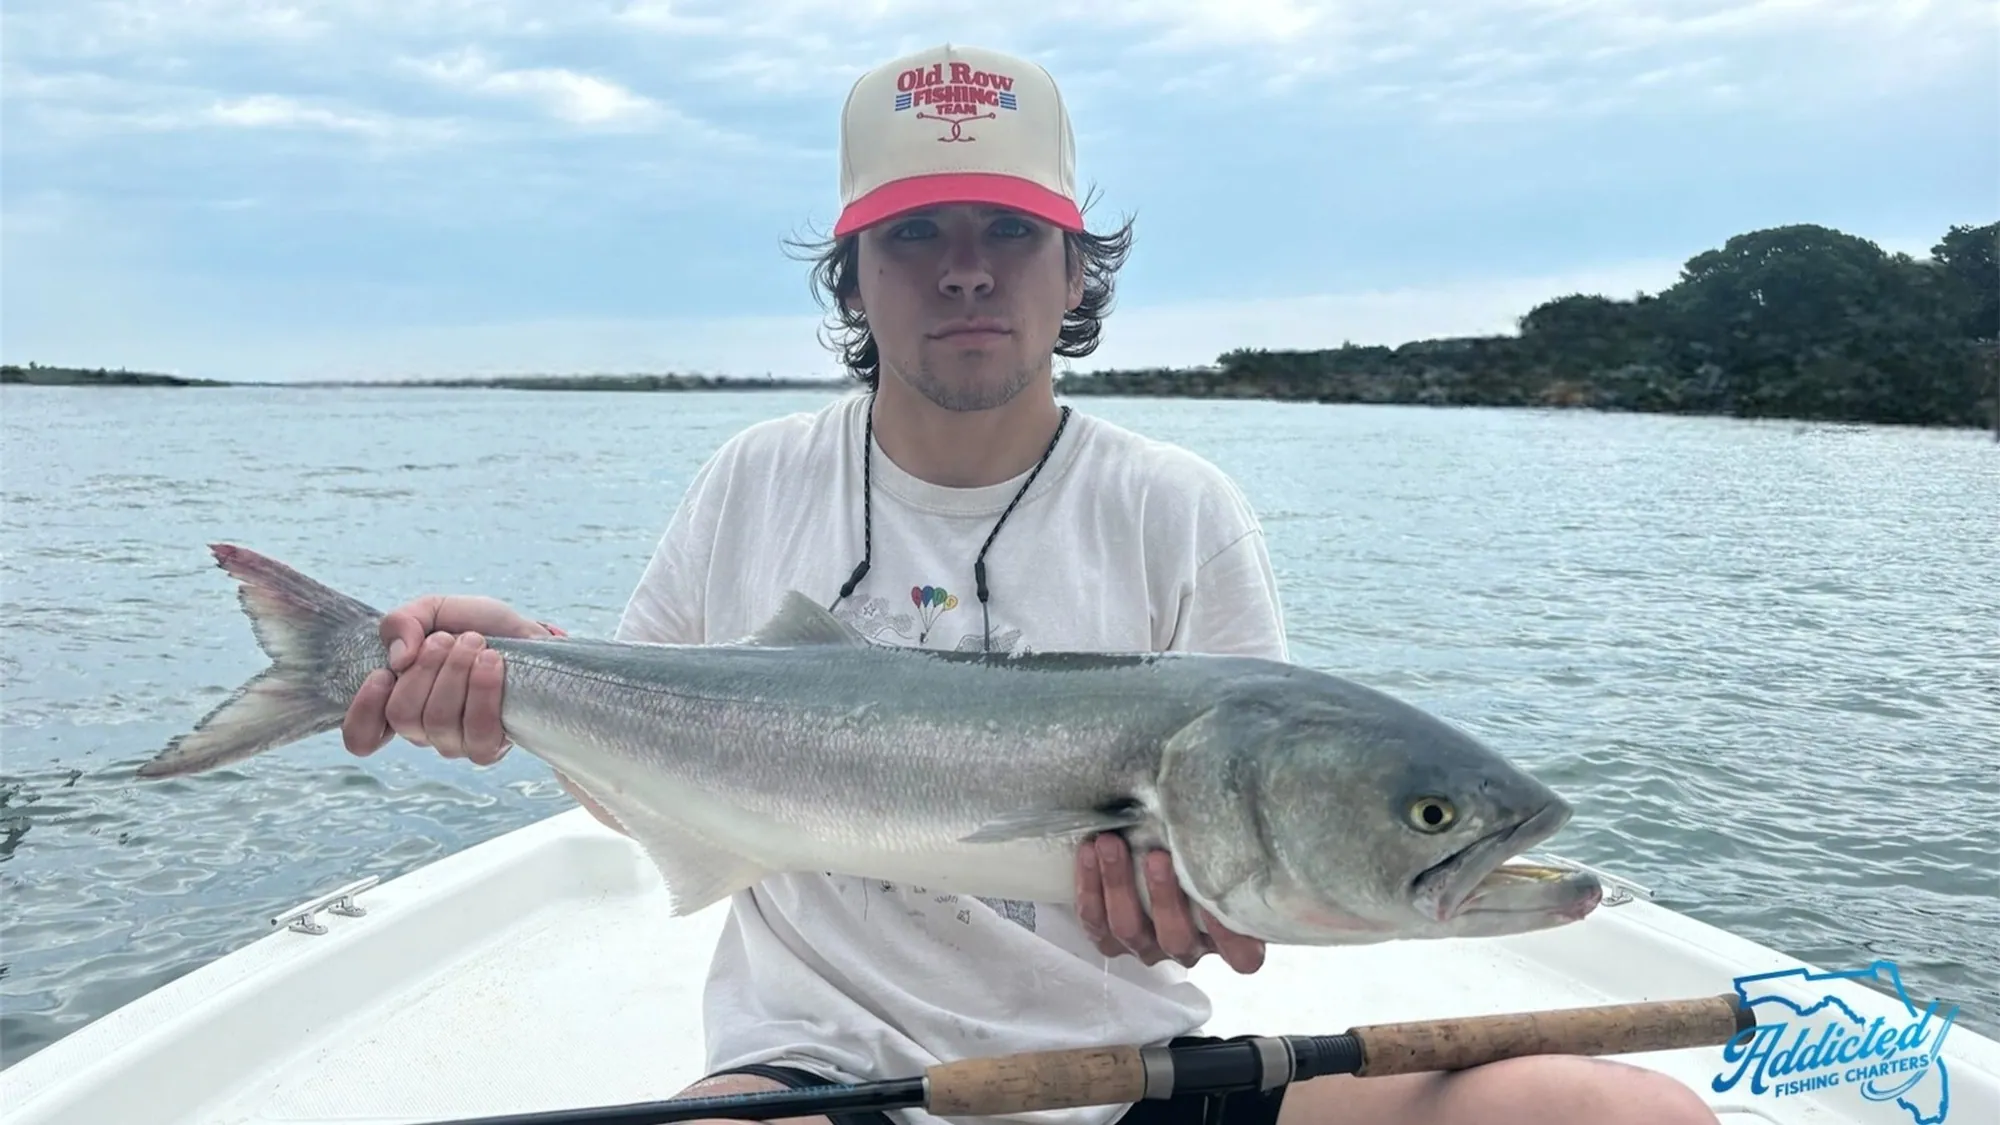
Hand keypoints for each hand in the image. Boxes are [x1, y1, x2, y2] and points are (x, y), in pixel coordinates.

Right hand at [340, 594, 552, 764]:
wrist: (527, 636)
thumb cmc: (477, 627)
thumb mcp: (434, 610)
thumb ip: (403, 622)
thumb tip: (399, 658)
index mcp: (398, 702)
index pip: (360, 737)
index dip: (364, 711)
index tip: (383, 674)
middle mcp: (421, 730)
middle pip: (403, 715)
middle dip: (427, 668)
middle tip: (447, 639)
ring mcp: (454, 743)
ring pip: (438, 720)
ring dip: (456, 672)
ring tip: (475, 643)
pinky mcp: (488, 748)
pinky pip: (477, 732)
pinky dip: (483, 690)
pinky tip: (491, 663)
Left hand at [1074, 834, 1265, 973]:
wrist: (1149, 849)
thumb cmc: (1194, 850)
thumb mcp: (1215, 849)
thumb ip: (1223, 848)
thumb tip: (1224, 815)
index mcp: (1225, 936)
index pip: (1241, 955)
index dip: (1231, 936)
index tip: (1220, 900)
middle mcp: (1186, 946)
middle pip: (1176, 938)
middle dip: (1164, 897)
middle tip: (1157, 856)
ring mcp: (1146, 946)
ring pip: (1128, 930)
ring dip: (1118, 884)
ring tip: (1110, 843)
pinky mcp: (1110, 939)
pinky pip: (1095, 922)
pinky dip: (1089, 886)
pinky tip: (1088, 852)